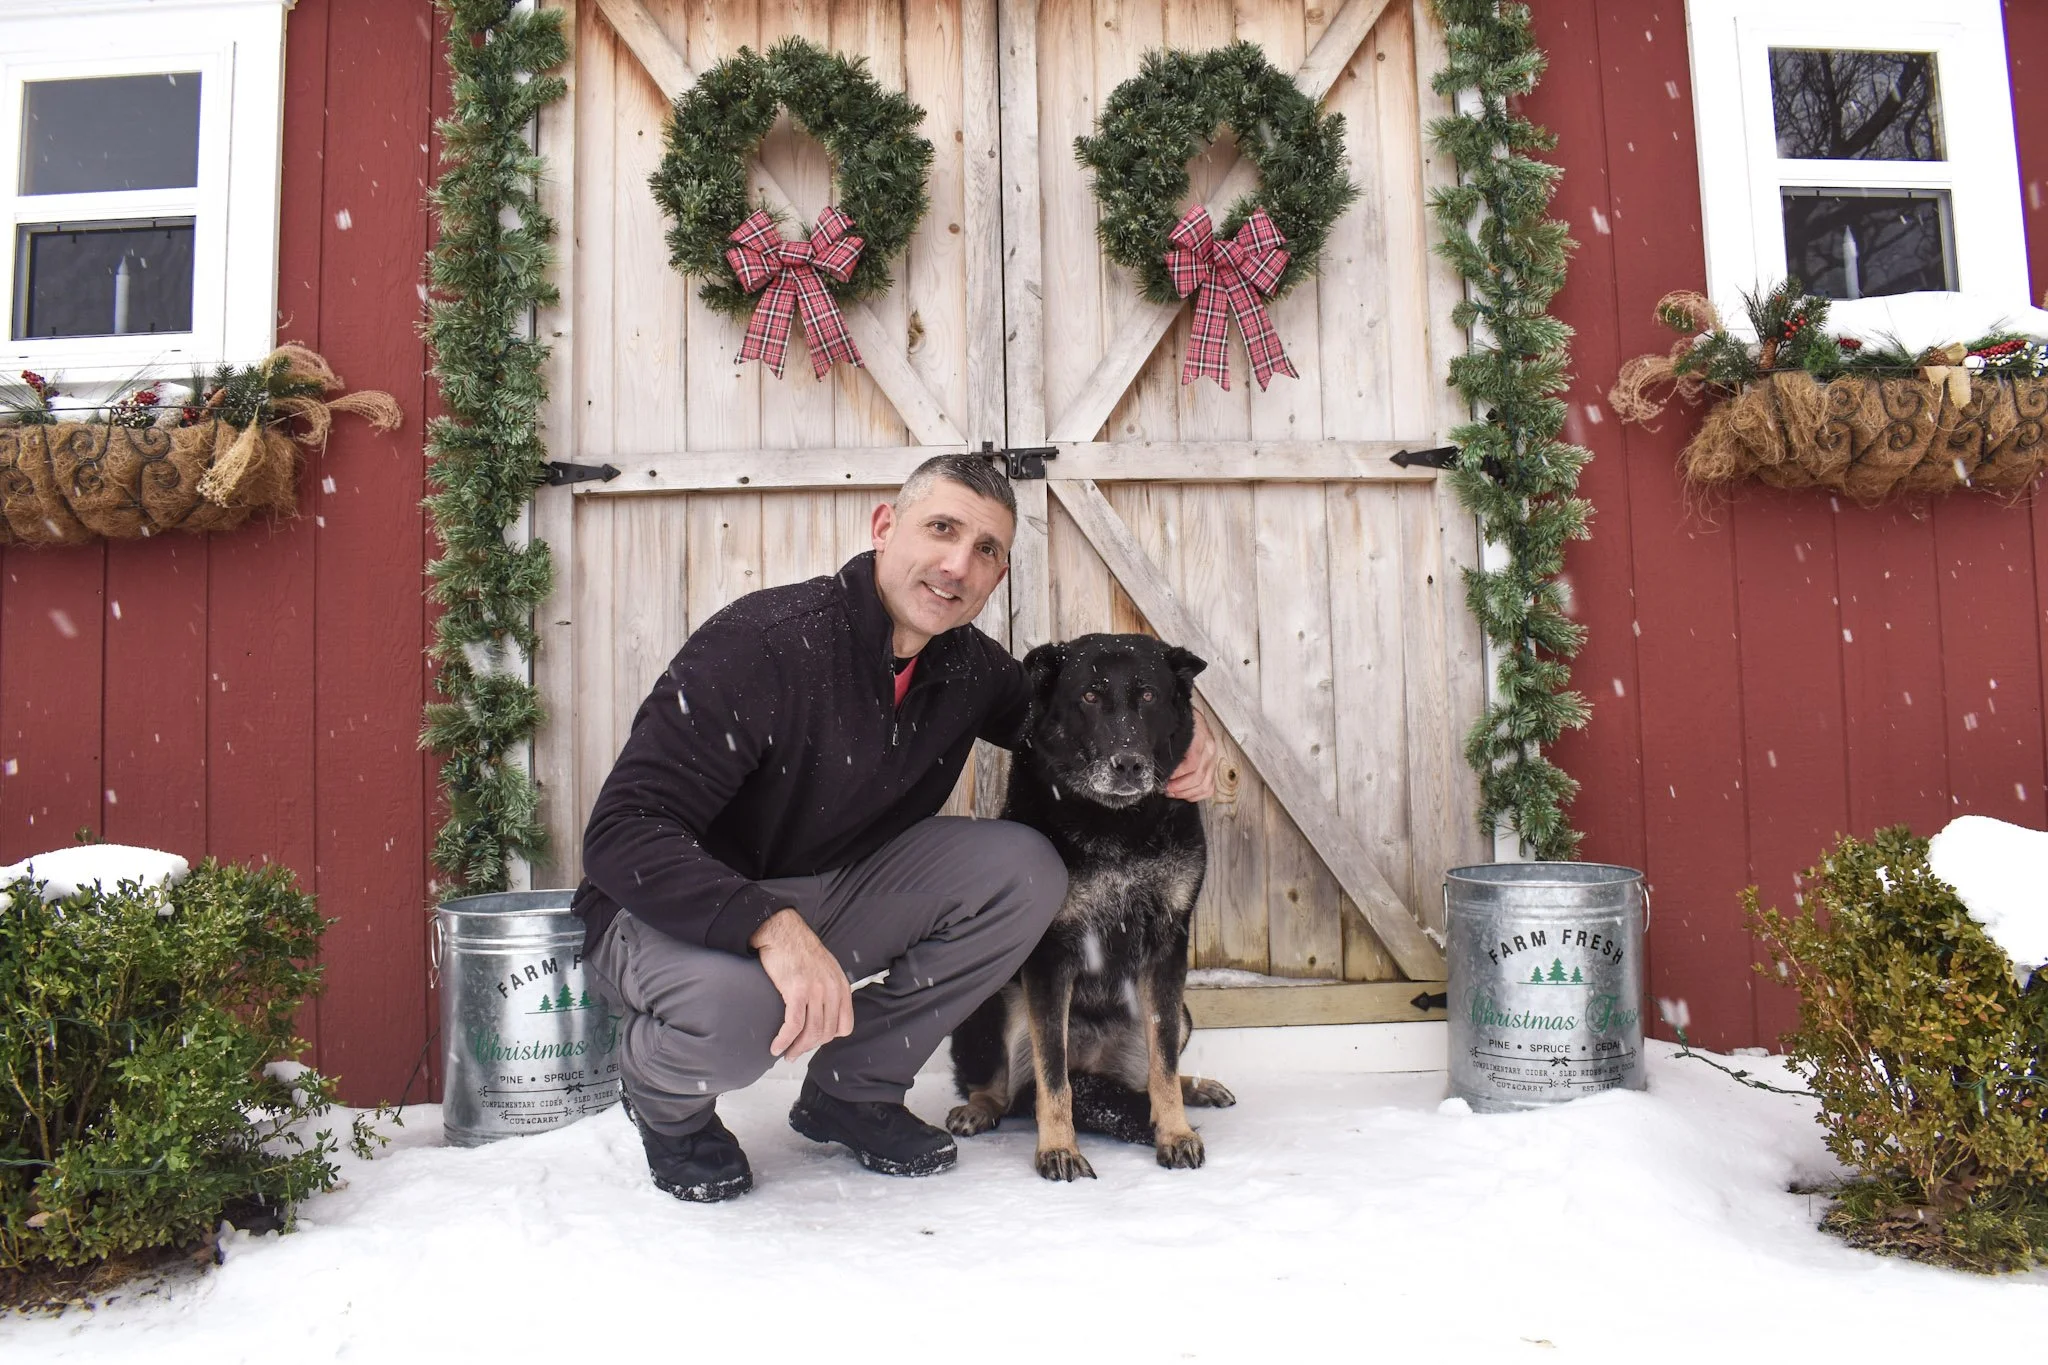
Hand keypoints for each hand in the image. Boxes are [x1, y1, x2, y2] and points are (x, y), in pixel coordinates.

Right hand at [750, 908, 852, 1059]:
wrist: (783, 931)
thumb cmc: (799, 950)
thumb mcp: (825, 970)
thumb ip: (829, 991)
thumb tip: (821, 1015)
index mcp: (841, 986)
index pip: (844, 1026)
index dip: (828, 1038)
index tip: (813, 1041)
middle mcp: (832, 989)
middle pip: (826, 1033)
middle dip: (809, 1047)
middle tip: (795, 1053)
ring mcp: (816, 990)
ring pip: (811, 1032)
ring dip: (796, 1048)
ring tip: (785, 1053)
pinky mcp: (797, 990)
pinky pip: (793, 1025)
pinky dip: (784, 1040)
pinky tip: (776, 1046)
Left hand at [1165, 709, 1217, 801]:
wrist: (1188, 716)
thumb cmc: (1177, 721)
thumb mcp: (1170, 725)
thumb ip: (1164, 740)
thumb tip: (1151, 758)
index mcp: (1200, 737)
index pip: (1192, 763)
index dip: (1177, 775)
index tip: (1163, 778)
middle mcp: (1210, 749)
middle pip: (1198, 777)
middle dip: (1179, 787)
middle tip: (1165, 788)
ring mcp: (1213, 760)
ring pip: (1204, 785)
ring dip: (1186, 793)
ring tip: (1171, 792)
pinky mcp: (1212, 768)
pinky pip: (1209, 788)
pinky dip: (1196, 795)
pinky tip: (1184, 794)